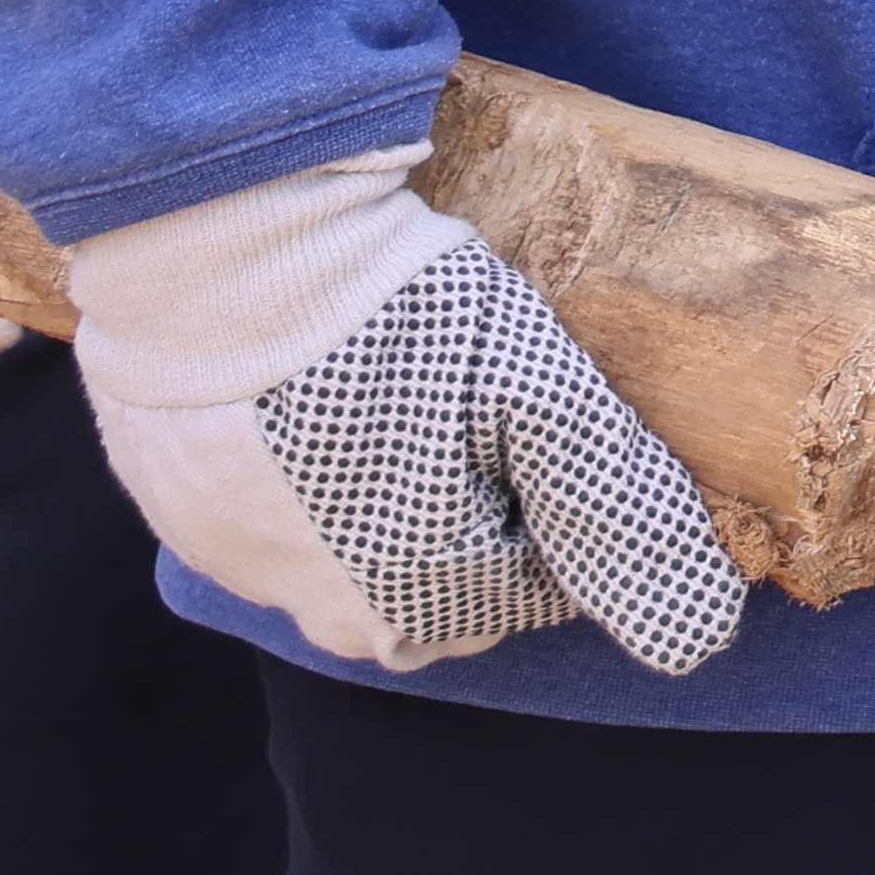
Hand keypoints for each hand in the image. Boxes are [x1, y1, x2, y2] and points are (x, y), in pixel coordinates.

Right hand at [63, 146, 752, 673]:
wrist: (225, 232)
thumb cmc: (402, 311)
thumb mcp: (545, 400)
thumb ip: (620, 518)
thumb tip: (701, 643)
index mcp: (414, 594)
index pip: (538, 587)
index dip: (564, 501)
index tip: (552, 417)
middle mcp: (312, 605)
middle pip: (445, 591)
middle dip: (487, 520)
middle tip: (485, 406)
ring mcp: (231, 556)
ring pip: (350, 564)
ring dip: (393, 504)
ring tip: (406, 397)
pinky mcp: (173, 501)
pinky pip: (264, 521)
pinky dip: (306, 481)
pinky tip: (321, 400)